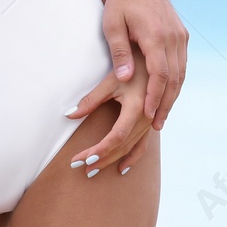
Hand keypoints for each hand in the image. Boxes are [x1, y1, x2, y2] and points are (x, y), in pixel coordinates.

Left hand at [62, 56, 154, 176]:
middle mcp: (147, 119)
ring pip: (131, 148)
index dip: (98, 151)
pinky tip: (123, 167)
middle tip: (81, 168)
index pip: (115, 138)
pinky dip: (132, 157)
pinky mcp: (152, 120)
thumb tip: (69, 114)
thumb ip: (90, 100)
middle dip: (101, 159)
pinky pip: (143, 144)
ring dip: (113, 160)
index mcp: (137, 108)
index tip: (81, 159)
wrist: (156, 56)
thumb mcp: (110, 81)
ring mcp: (151, 121)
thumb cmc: (133, 64)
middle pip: (122, 147)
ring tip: (94, 170)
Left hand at [102, 0, 187, 128]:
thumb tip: (125, 79)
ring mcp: (180, 35)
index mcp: (156, 35)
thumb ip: (120, 52)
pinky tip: (168, 94)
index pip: (160, 74)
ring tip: (162, 116)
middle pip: (174, 78)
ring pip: (181, 72)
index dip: (156, 97)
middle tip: (157, 125)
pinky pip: (182, 63)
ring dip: (172, 95)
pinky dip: (176, 81)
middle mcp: (173, 36)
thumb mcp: (112, 24)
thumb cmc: (121, 0)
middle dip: (166, 103)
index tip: (149, 116)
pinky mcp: (181, 34)